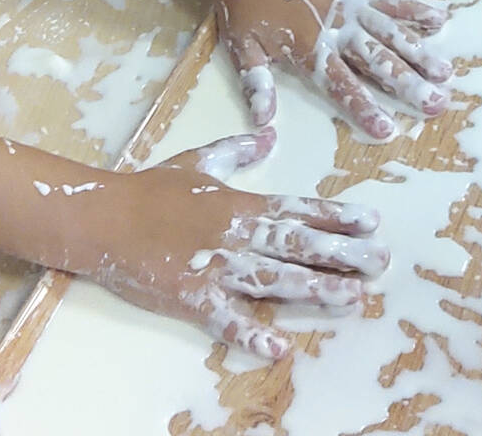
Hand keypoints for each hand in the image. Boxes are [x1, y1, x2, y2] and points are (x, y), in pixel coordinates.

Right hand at [90, 130, 388, 359]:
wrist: (101, 216)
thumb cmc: (148, 189)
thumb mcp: (197, 160)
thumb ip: (237, 151)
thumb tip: (269, 135)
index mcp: (239, 204)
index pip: (297, 210)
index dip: (336, 217)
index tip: (372, 223)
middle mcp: (235, 233)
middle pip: (297, 245)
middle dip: (342, 254)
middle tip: (380, 262)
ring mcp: (214, 266)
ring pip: (274, 279)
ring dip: (314, 289)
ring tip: (352, 299)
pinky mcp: (190, 295)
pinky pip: (225, 318)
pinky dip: (251, 332)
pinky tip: (279, 346)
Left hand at [215, 0, 451, 140]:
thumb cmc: (244, 8)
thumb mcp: (243, 50)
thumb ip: (258, 85)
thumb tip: (264, 122)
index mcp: (311, 50)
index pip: (342, 85)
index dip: (365, 108)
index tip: (388, 129)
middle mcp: (337, 30)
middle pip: (378, 61)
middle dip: (408, 84)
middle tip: (436, 103)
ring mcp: (349, 8)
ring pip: (391, 33)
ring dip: (419, 52)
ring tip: (445, 71)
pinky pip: (389, 1)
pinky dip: (414, 10)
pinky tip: (439, 19)